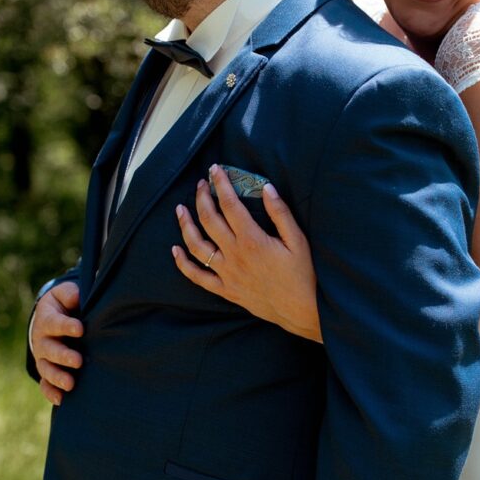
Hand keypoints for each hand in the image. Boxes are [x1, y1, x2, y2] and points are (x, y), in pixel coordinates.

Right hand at [30, 282, 83, 404]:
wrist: (51, 318)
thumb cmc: (64, 305)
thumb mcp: (65, 295)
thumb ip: (71, 294)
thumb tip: (78, 298)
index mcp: (46, 319)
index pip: (54, 323)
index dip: (66, 326)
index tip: (80, 329)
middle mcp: (42, 341)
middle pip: (50, 350)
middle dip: (63, 356)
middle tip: (78, 360)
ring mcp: (44, 358)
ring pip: (47, 369)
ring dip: (58, 377)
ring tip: (71, 384)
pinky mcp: (47, 371)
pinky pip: (45, 385)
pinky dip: (51, 393)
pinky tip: (61, 399)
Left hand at [172, 165, 321, 341]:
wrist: (301, 310)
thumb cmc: (303, 274)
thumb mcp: (298, 240)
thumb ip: (281, 213)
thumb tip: (267, 188)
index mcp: (252, 240)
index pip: (230, 205)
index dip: (221, 185)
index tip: (215, 170)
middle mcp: (234, 255)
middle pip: (209, 220)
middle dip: (202, 198)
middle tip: (201, 184)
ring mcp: (227, 274)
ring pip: (197, 246)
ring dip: (186, 225)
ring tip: (180, 209)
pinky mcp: (225, 290)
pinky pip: (198, 277)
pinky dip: (183, 263)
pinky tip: (176, 250)